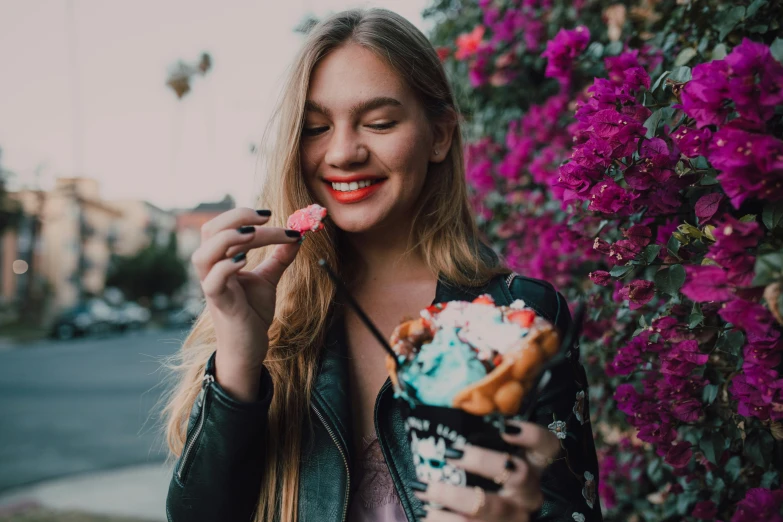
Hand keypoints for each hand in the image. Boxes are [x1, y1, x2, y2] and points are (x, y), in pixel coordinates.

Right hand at [191, 208, 301, 398]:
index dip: (245, 215)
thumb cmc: (252, 312)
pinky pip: (212, 282)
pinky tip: (244, 261)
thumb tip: (298, 235)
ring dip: (227, 238)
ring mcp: (212, 285)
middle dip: (236, 217)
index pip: (226, 226)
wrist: (249, 347)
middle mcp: (212, 268)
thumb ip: (280, 258)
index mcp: (221, 258)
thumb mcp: (269, 279)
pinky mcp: (218, 303)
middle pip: (210, 231)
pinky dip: (225, 268)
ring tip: (253, 233)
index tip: (272, 214)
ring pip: (204, 254)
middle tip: (266, 217)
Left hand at [414, 420, 560, 521]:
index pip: (547, 447)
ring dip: (454, 497)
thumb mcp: (483, 460)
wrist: (476, 521)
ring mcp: (515, 518)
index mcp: (530, 468)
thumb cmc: (477, 483)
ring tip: (424, 488)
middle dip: (482, 461)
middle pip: (519, 475)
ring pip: (492, 508)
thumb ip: (475, 437)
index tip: (505, 427)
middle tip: (450, 453)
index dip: (532, 436)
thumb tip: (443, 404)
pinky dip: (444, 520)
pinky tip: (426, 514)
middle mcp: (528, 494)